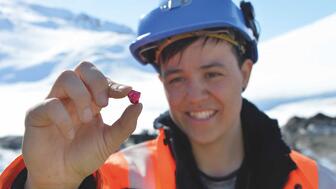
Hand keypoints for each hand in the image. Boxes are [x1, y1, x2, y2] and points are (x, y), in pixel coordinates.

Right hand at [22, 61, 141, 188]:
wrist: (64, 176)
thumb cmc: (85, 155)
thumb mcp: (110, 140)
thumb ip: (125, 123)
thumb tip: (139, 104)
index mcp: (91, 99)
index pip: (101, 79)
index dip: (113, 83)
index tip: (126, 92)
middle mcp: (73, 96)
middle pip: (84, 67)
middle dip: (97, 81)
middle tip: (104, 104)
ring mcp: (55, 101)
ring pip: (66, 77)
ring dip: (82, 96)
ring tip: (87, 119)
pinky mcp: (37, 113)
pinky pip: (50, 104)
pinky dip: (64, 119)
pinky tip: (70, 135)